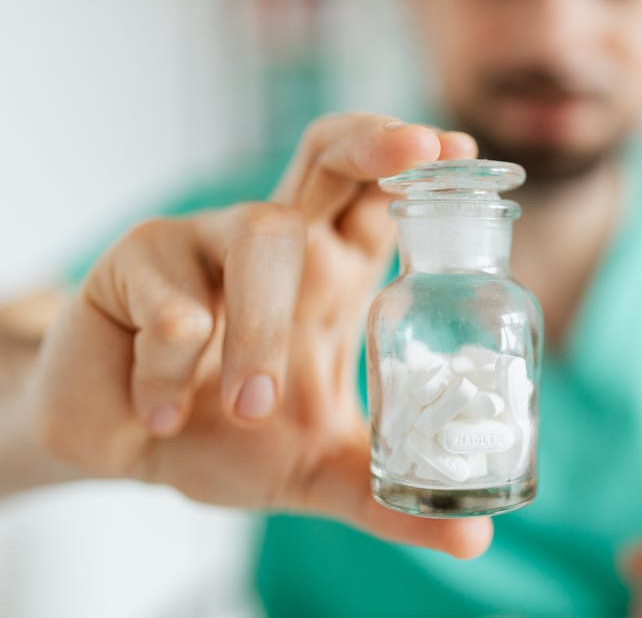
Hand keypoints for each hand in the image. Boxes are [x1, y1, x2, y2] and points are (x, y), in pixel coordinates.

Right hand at [23, 113, 490, 557]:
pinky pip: (171, 297)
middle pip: (329, 154)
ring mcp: (206, 244)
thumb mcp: (321, 470)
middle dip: (374, 139)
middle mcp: (277, 245)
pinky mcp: (135, 265)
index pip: (381, 197)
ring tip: (249, 410)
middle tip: (417, 149)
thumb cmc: (231, 440)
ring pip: (258, 238)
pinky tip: (163, 415)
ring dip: (261, 329)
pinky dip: (172, 364)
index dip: (420, 164)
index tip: (461, 151)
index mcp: (331, 274)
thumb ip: (387, 498)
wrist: (127, 453)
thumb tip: (476, 540)